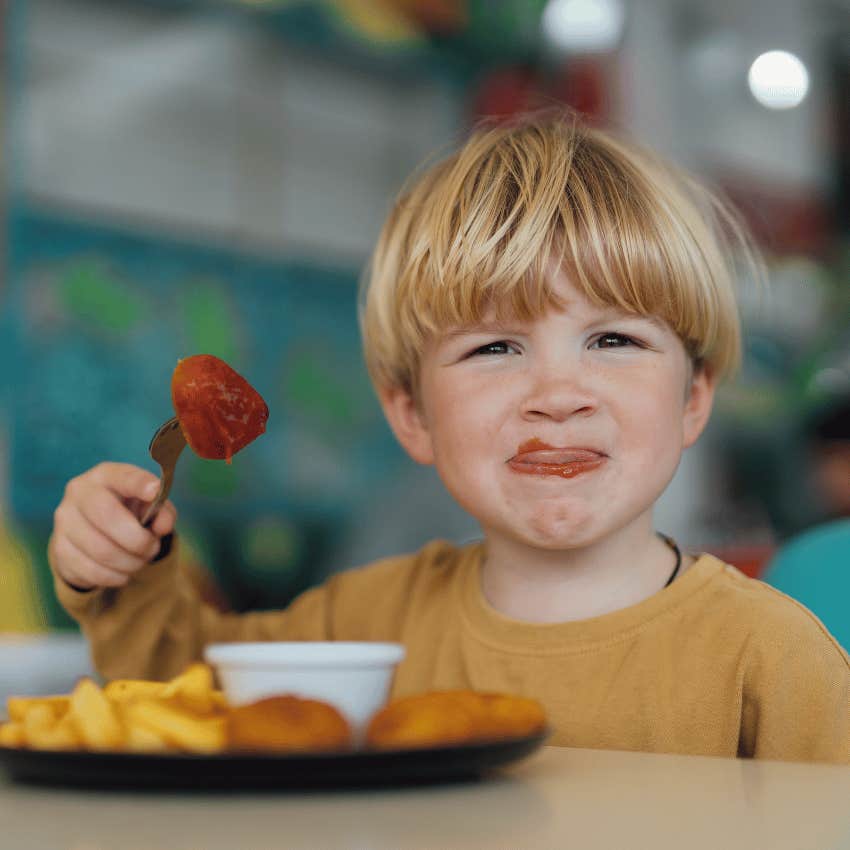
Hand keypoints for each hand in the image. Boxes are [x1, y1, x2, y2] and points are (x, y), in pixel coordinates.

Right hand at [48, 462, 177, 590]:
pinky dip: (115, 576)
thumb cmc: (127, 511)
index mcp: (105, 475)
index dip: (139, 483)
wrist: (92, 530)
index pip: (122, 476)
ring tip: (140, 560)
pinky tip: (124, 572)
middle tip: (152, 548)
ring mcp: (65, 521)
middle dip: (138, 540)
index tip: (154, 491)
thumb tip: (163, 526)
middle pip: (108, 516)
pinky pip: (92, 570)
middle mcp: (80, 493)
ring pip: (101, 550)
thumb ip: (162, 511)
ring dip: (130, 562)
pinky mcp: (60, 549)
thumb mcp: (148, 506)